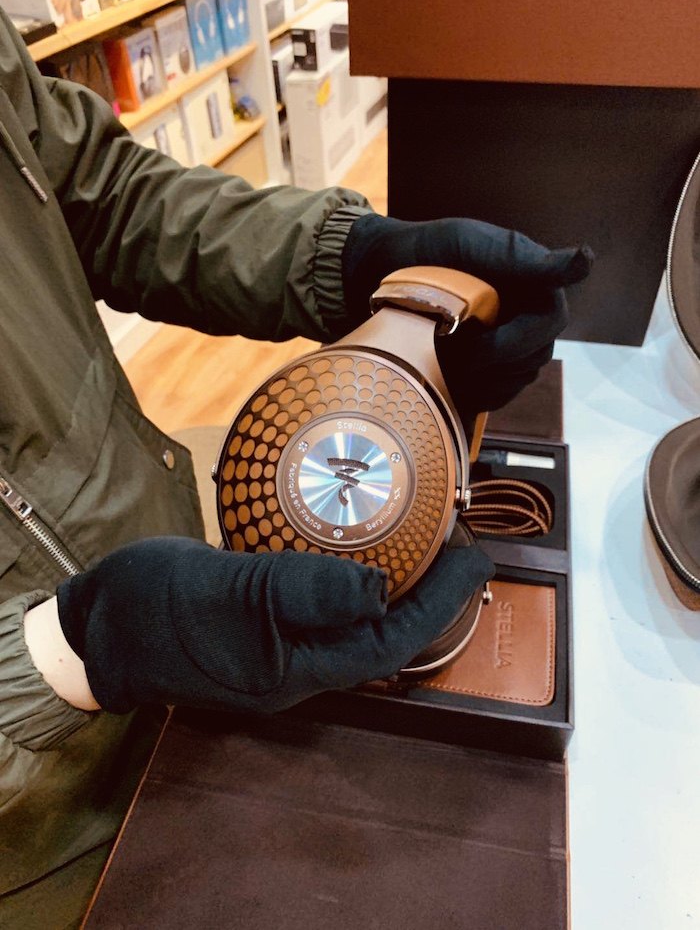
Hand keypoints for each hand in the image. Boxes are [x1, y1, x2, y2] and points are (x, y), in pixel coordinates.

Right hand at [57, 536, 492, 714]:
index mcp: (297, 670)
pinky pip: (324, 606)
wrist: (97, 624)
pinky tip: (359, 552)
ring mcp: (280, 646)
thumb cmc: (154, 610)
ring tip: (425, 545)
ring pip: (356, 622)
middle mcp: (298, 664)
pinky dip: (353, 579)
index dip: (440, 601)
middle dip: (429, 596)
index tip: (475, 556)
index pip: (391, 642)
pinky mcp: (263, 623)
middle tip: (460, 546)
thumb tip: (381, 590)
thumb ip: (304, 590)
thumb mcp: (230, 592)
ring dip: (396, 587)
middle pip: (382, 638)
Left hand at [342, 214, 592, 415]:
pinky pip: (497, 395)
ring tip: (443, 358)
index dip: (523, 334)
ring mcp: (509, 348)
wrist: (383, 276)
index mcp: (533, 286)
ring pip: (517, 379)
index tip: (481, 335)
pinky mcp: (487, 373)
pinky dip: (475, 392)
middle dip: (493, 357)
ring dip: (483, 377)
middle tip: (452, 348)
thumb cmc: (429, 252)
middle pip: (535, 355)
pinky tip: (448, 379)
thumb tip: (583, 262)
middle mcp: (527, 318)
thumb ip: (521, 258)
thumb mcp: (470, 243)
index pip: (550, 319)